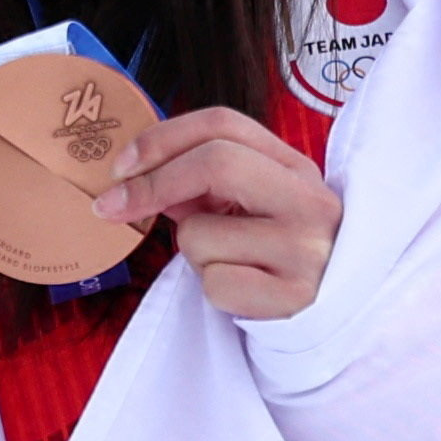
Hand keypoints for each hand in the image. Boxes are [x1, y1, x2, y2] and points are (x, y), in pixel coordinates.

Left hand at [105, 106, 339, 317]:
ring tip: (228, 264)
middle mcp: (310, 200)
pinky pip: (214, 283)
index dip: (161, 139)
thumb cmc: (272, 255)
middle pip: (215, 163)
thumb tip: (132, 176)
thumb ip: (201, 182)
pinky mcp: (295, 296)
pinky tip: (243, 292)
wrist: (330, 316)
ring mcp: (306, 248)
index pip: (223, 124)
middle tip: (111, 207)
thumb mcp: (248, 205)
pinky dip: (213, 291)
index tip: (120, 167)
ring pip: (200, 235)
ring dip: (193, 254)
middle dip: (152, 185)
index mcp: (295, 167)